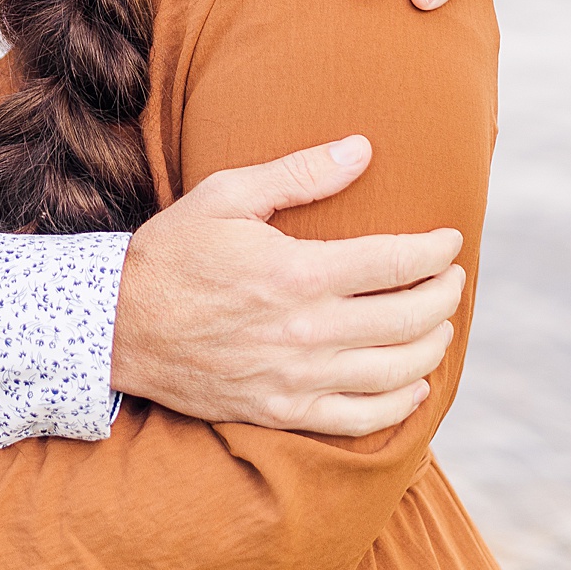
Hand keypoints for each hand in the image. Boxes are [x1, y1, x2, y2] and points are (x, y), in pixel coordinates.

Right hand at [110, 135, 463, 435]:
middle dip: (444, 296)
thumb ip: (299, 174)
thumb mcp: (227, 195)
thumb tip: (363, 149)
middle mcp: (305, 331)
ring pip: (395, 372)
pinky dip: (400, 403)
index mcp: (296, 272)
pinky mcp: (282, 410)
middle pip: (407, 319)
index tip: (449, 240)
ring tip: (440, 325)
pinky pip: (362, 419)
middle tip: (452, 279)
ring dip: (431, 346)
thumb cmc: (173, 252)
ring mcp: (296, 378)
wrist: (118, 326)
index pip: (394, 263)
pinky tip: (413, 383)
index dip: (433, 251)